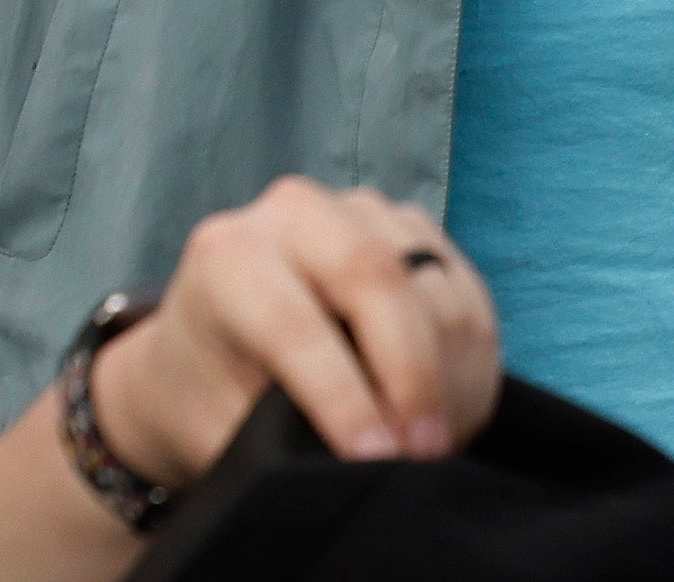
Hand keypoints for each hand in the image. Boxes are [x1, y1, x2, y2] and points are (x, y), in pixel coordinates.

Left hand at [83, 178, 498, 483]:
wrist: (207, 344)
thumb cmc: (203, 391)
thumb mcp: (213, 420)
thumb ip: (271, 435)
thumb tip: (351, 464)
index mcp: (226, 256)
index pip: (295, 323)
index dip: (341, 395)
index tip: (372, 457)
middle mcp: (296, 213)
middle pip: (378, 280)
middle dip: (411, 375)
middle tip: (424, 451)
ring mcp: (362, 209)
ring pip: (432, 284)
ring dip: (451, 370)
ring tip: (441, 442)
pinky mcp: (410, 225)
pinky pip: (463, 285)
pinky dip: (470, 354)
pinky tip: (455, 409)